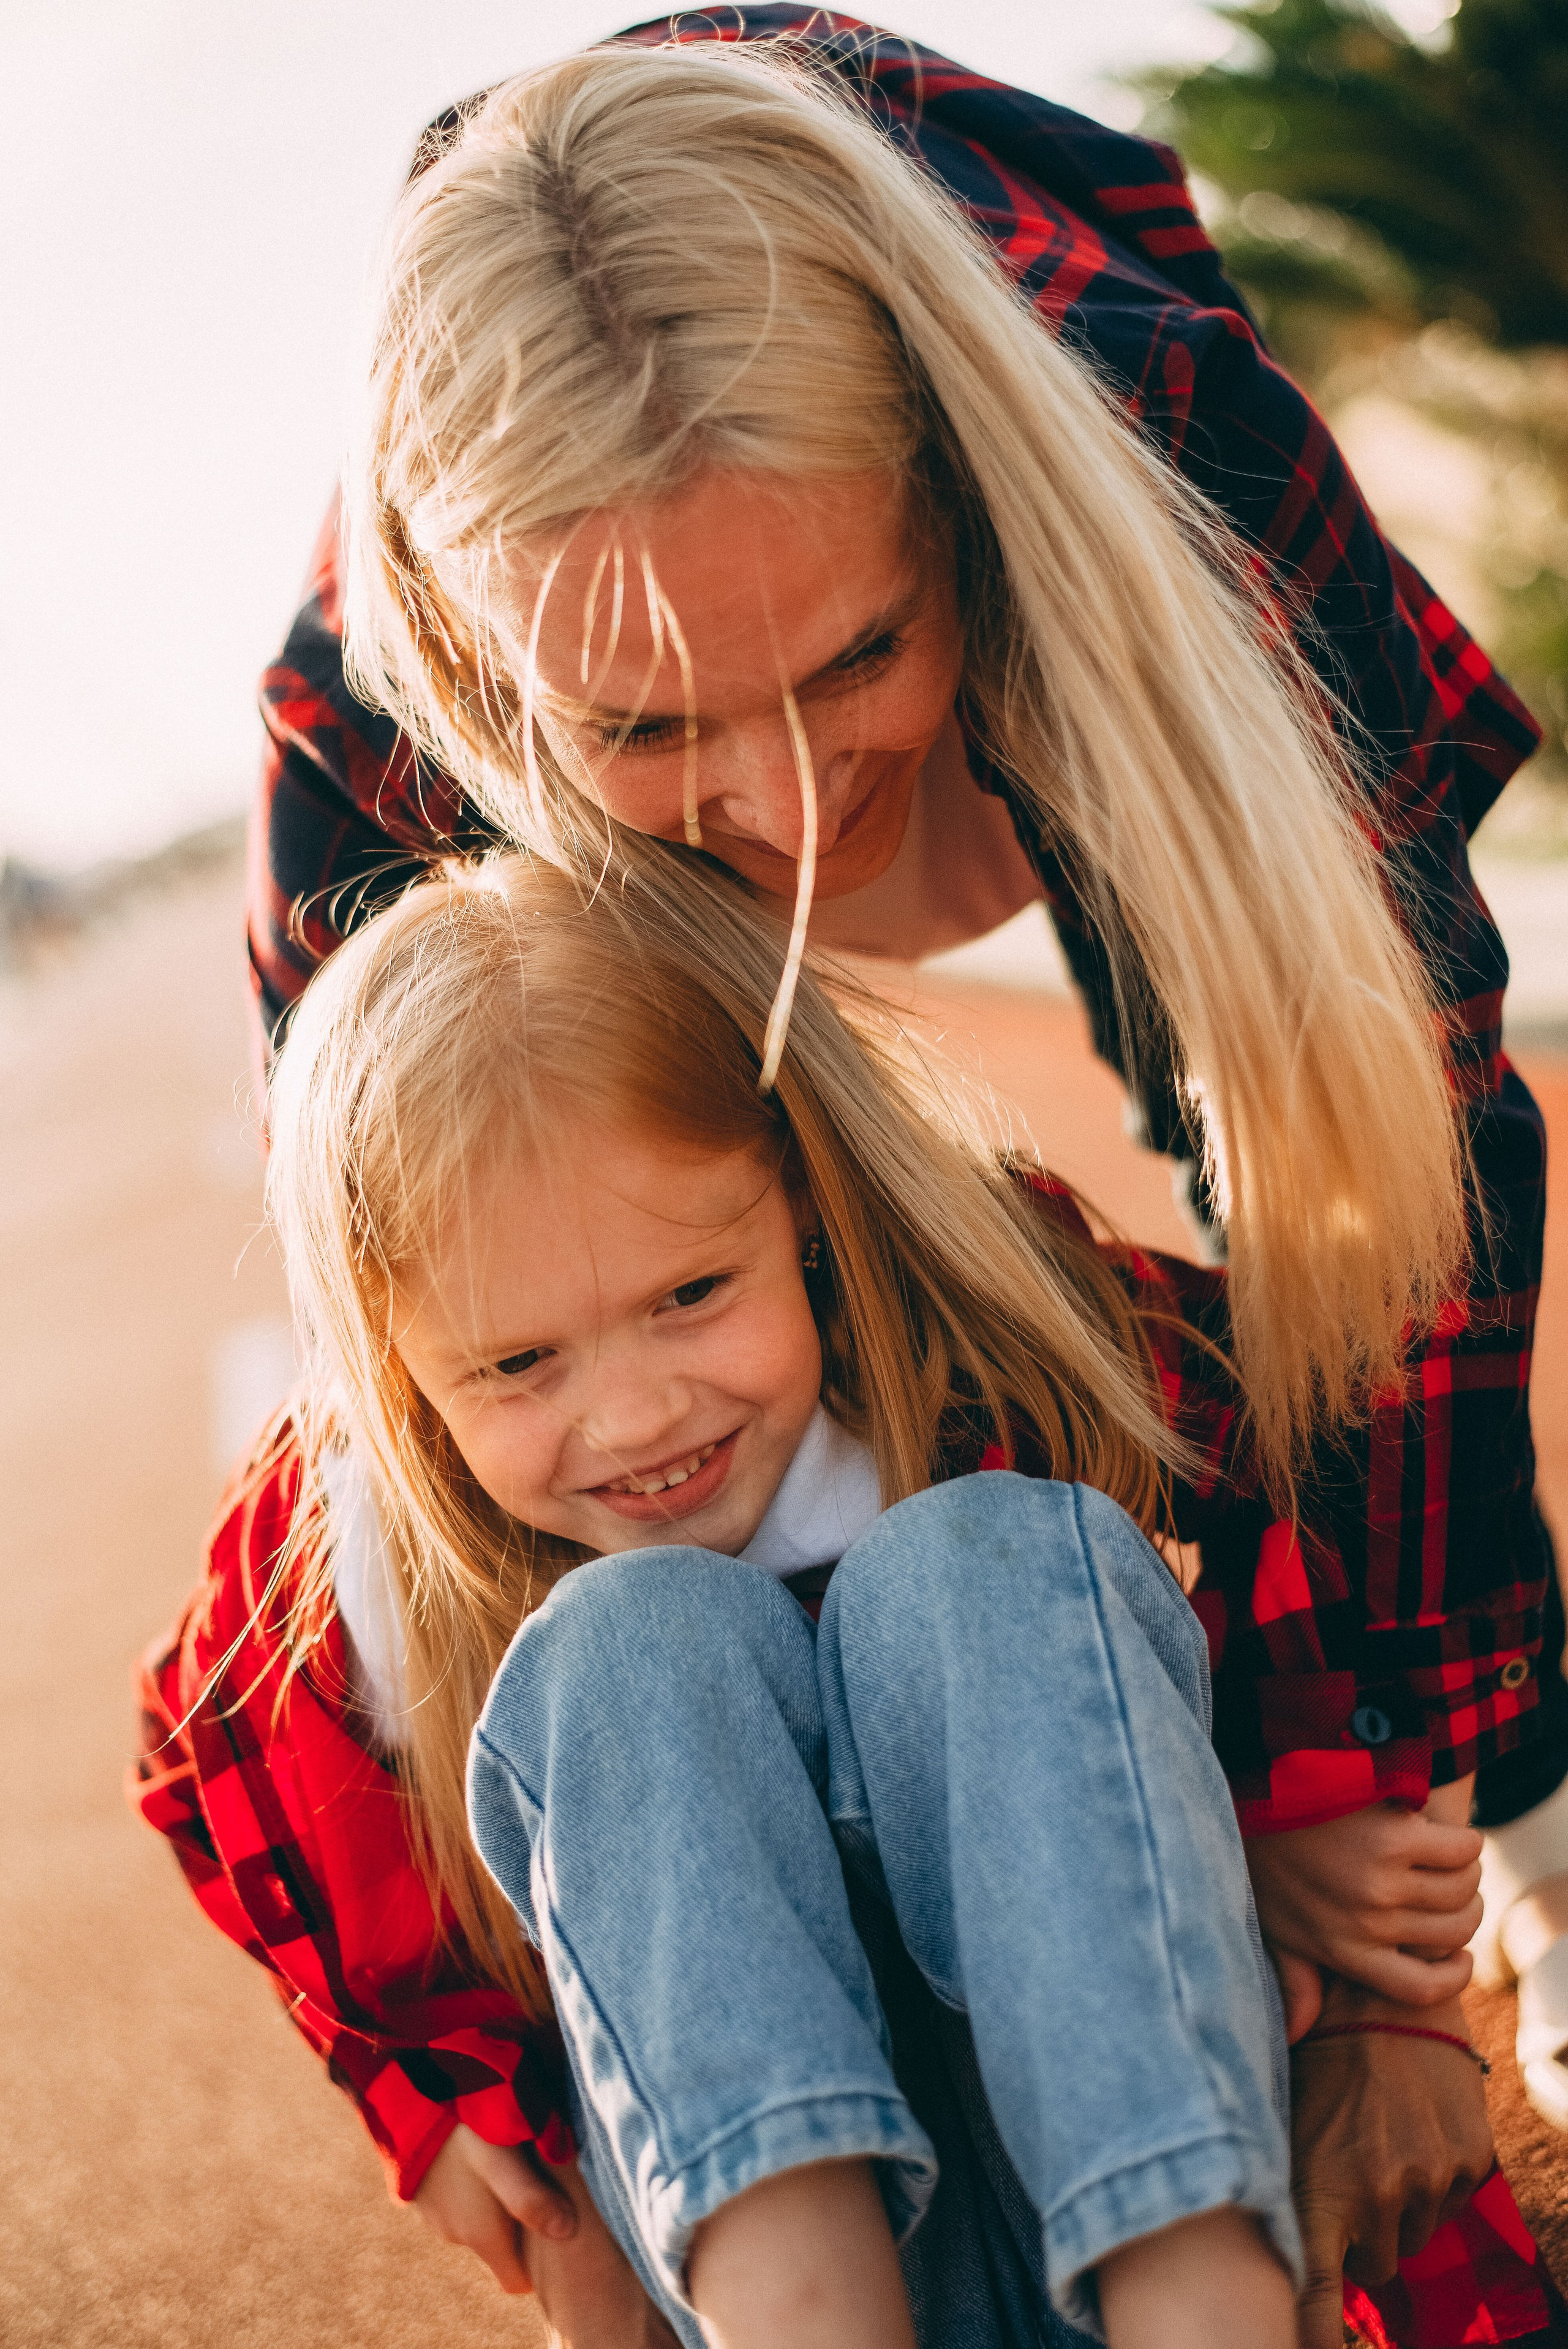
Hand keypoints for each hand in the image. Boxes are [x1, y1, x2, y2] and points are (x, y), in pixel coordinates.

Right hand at [414, 2125, 678, 2342]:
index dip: (540, 2267)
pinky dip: (475, 2183)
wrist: (398, 2095)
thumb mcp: (502, 2158)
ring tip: (517, 2157)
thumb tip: (568, 2233)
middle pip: (501, 2247)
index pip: (516, 2280)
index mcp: (480, 2236)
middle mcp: (455, 2234)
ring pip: (480, 2219)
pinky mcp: (423, 2189)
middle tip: (548, 2185)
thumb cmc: (458, 2128)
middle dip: (523, 2227)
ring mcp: (435, 2214)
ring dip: (498, 2199)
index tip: (560, 2232)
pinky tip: (483, 2146)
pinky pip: (459, 2198)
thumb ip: (531, 2198)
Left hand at [1247, 1800, 1481, 2005]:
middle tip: (1454, 1893)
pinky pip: (1462, 1850)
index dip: (1453, 1978)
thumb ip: (1295, 1982)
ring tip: (1454, 1863)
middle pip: (1452, 1934)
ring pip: (1462, 1892)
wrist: (1259, 1789)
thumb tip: (1294, 2036)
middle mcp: (1369, 1923)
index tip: (1460, 1959)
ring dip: (1467, 1877)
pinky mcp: (1398, 1836)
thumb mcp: (1273, 1927)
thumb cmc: (1266, 1856)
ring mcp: (1384, 1881)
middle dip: (1463, 1914)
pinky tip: (1452, 1837)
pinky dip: (1466, 1844)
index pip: (1421, 1989)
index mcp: (1344, 1950)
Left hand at [1289, 1980, 1492, 2348]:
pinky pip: (1451, 2197)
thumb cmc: (1313, 2060)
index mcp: (1319, 2190)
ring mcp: (1428, 2181)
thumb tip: (1280, 2260)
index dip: (1313, 2338)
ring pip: (1418, 2232)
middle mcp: (1377, 2197)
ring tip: (1378, 2139)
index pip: (1315, 2294)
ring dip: (1400, 2204)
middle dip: (1367, 2237)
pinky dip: (1434, 2175)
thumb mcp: (1284, 2129)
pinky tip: (1411, 2125)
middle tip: (1351, 2176)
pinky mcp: (1468, 2161)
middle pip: (1379, 2264)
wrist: (1375, 1995)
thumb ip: (1290, 2198)